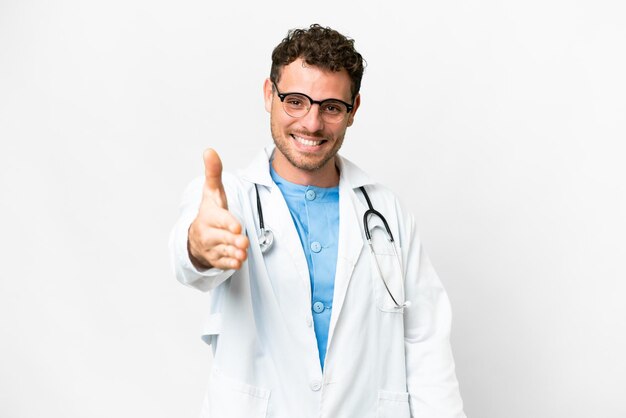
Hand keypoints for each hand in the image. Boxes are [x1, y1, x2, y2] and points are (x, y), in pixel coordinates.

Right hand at [187, 149, 248, 269]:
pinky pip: (223, 263)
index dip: (227, 223)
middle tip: (244, 242)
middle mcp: (208, 233)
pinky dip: (230, 264)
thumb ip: (213, 173)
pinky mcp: (216, 259)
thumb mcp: (212, 192)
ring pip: (224, 252)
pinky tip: (239, 262)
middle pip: (222, 238)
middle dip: (233, 240)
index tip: (237, 226)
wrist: (196, 234)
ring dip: (234, 253)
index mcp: (209, 216)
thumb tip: (209, 150)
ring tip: (243, 254)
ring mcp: (211, 247)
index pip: (219, 219)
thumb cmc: (210, 210)